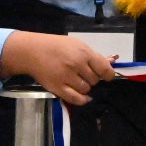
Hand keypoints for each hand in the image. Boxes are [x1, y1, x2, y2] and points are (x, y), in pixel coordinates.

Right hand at [0, 31, 116, 106]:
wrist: (32, 51)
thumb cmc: (57, 46)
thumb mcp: (78, 45)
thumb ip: (94, 56)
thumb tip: (113, 61)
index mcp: (84, 53)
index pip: (104, 69)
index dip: (108, 74)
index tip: (106, 76)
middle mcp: (77, 66)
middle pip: (95, 80)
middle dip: (93, 79)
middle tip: (86, 75)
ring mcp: (67, 77)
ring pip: (86, 89)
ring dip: (86, 88)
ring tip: (79, 81)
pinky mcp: (57, 88)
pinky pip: (75, 99)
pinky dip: (82, 100)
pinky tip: (84, 97)